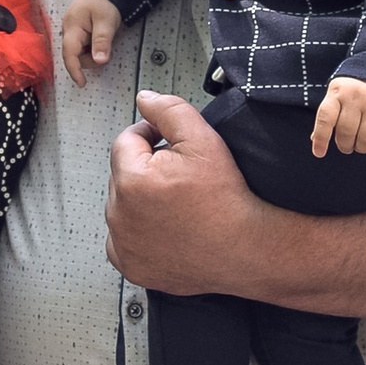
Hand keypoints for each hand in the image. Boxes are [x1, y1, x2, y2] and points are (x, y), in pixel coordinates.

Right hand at [60, 0, 122, 86]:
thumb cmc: (106, 0)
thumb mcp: (106, 22)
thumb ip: (101, 42)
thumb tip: (99, 61)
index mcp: (72, 27)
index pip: (69, 54)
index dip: (74, 70)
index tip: (82, 83)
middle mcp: (68, 29)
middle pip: (74, 55)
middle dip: (89, 59)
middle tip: (106, 50)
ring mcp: (72, 28)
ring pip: (79, 51)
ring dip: (92, 52)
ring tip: (105, 39)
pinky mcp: (78, 28)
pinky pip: (82, 44)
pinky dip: (92, 46)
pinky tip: (101, 37)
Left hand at [104, 90, 266, 296]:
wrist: (246, 249)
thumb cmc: (227, 199)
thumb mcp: (204, 140)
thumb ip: (169, 110)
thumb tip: (144, 98)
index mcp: (131, 179)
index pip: (126, 141)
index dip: (152, 137)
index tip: (174, 149)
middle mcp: (119, 214)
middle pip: (122, 173)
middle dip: (146, 169)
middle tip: (180, 178)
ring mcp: (123, 244)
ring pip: (122, 206)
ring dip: (140, 200)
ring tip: (176, 204)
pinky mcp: (131, 267)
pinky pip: (124, 239)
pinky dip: (139, 233)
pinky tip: (167, 228)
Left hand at [313, 77, 365, 161]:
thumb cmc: (352, 89)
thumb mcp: (335, 95)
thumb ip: (327, 116)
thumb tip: (315, 140)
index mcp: (337, 92)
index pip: (326, 117)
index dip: (321, 138)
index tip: (319, 153)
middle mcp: (357, 96)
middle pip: (347, 131)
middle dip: (344, 145)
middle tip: (346, 146)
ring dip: (361, 148)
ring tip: (359, 147)